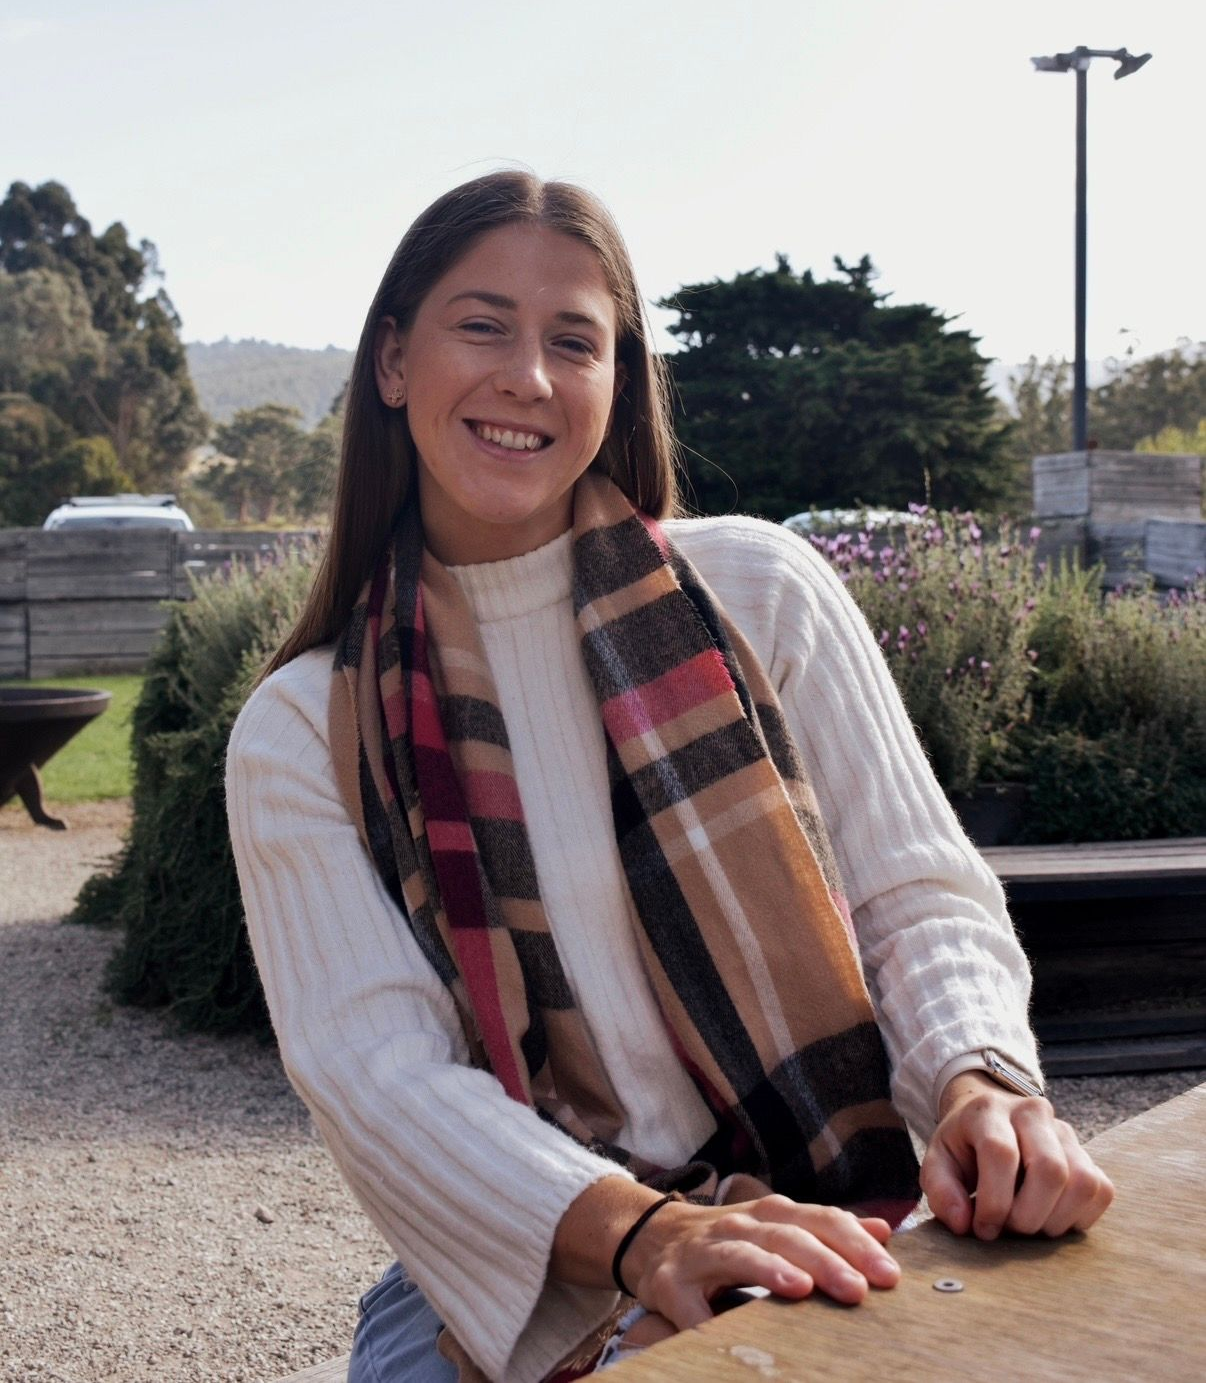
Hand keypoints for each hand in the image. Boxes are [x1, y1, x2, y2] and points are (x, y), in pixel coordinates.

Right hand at [620, 1194, 899, 1329]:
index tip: (889, 1275)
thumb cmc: (731, 1239)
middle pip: (786, 1236)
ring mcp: (702, 1252)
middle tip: (858, 1289)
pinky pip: (690, 1305)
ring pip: (740, 1254)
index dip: (855, 1244)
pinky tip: (724, 1333)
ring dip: (769, 1269)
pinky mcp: (669, 1284)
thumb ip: (826, 1230)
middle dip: (824, 1260)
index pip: (820, 1220)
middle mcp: (738, 1225)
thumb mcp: (778, 1227)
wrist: (654, 1238)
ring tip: (800, 1287)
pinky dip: (706, 1319)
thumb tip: (883, 1231)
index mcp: (770, 1214)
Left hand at [921, 1072, 1113, 1239]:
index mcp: (988, 1111)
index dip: (994, 1201)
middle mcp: (1032, 1113)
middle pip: (1050, 1169)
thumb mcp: (937, 1162)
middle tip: (1009, 1229)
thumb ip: (940, 1190)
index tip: (983, 1228)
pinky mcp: (1088, 1153)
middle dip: (1028, 1216)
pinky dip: (1079, 1217)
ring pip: (1083, 1182)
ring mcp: (1065, 1132)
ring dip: (1056, 1220)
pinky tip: (1051, 1217)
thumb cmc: (963, 1147)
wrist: (989, 1121)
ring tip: (1030, 1225)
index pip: (1001, 1154)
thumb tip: (963, 1223)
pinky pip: (1102, 1191)